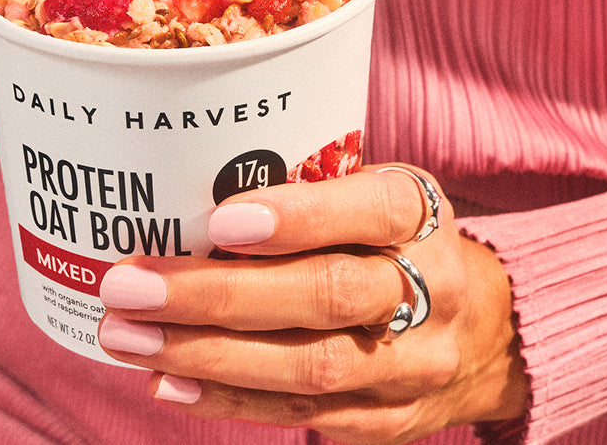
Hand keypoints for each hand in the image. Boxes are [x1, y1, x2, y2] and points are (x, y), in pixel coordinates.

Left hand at [96, 164, 528, 444]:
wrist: (479, 329)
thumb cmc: (385, 241)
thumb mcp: (367, 191)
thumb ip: (299, 187)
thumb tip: (169, 186)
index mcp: (420, 214)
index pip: (372, 211)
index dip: (299, 218)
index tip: (221, 220)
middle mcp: (429, 289)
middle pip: (327, 295)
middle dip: (217, 294)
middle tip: (129, 285)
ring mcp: (413, 363)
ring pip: (308, 365)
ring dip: (204, 353)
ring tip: (126, 336)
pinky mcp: (387, 419)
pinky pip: (303, 414)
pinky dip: (227, 398)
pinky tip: (166, 380)